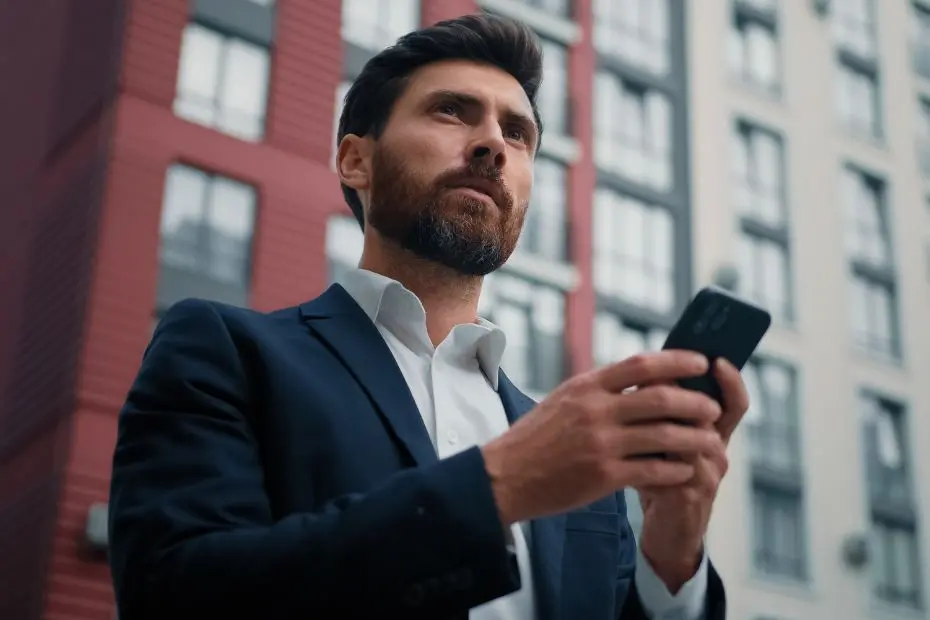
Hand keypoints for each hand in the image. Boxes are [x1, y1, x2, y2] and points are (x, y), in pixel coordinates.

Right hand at [481, 351, 723, 525]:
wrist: (505, 476)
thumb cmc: (536, 438)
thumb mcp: (564, 400)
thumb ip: (599, 389)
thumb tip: (637, 376)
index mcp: (587, 387)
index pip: (640, 364)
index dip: (677, 361)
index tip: (702, 361)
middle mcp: (595, 411)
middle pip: (660, 398)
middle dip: (695, 402)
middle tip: (713, 408)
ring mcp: (600, 444)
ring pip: (663, 435)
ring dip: (694, 438)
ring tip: (710, 441)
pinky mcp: (602, 476)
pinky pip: (652, 470)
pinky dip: (674, 469)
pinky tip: (686, 470)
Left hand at [636, 358, 748, 591]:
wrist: (666, 531)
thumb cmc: (661, 477)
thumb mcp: (661, 440)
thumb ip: (659, 410)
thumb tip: (642, 373)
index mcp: (711, 433)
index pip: (731, 401)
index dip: (730, 380)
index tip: (714, 358)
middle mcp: (717, 452)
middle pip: (715, 416)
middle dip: (687, 396)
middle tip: (659, 381)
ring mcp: (708, 476)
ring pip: (694, 440)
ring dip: (665, 425)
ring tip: (637, 414)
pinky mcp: (690, 497)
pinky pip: (674, 470)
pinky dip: (650, 457)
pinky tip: (628, 451)